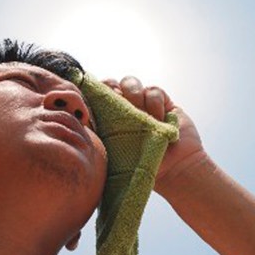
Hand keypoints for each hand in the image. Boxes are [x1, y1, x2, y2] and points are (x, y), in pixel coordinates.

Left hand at [101, 76, 207, 190]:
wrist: (176, 171)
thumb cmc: (140, 170)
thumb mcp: (111, 156)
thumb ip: (96, 136)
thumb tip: (79, 120)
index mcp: (106, 121)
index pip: (92, 97)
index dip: (91, 93)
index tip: (94, 101)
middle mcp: (123, 110)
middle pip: (109, 84)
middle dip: (111, 89)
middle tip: (117, 104)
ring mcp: (142, 104)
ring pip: (129, 82)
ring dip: (133, 95)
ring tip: (142, 116)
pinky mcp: (162, 103)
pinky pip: (153, 90)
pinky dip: (154, 102)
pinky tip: (160, 119)